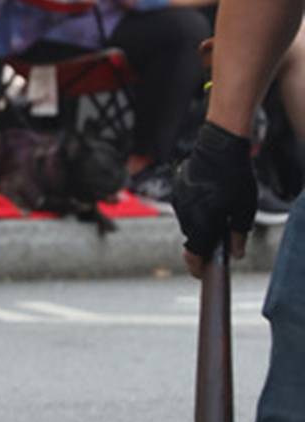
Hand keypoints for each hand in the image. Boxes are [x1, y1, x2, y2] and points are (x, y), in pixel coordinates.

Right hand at [173, 123, 256, 270]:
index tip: (201, 274)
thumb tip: (236, 254)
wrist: (218, 146)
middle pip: (193, 238)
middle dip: (205, 241)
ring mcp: (179, 201)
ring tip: (219, 209)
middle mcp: (186, 214)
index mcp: (202, 223)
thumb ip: (239, 235)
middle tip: (221, 236)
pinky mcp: (177, 189)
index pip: (195, 255)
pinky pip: (185, 205)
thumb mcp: (244, 209)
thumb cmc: (235, 178)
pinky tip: (210, 196)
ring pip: (189, 221)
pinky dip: (196, 207)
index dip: (198, 267)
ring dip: (201, 222)